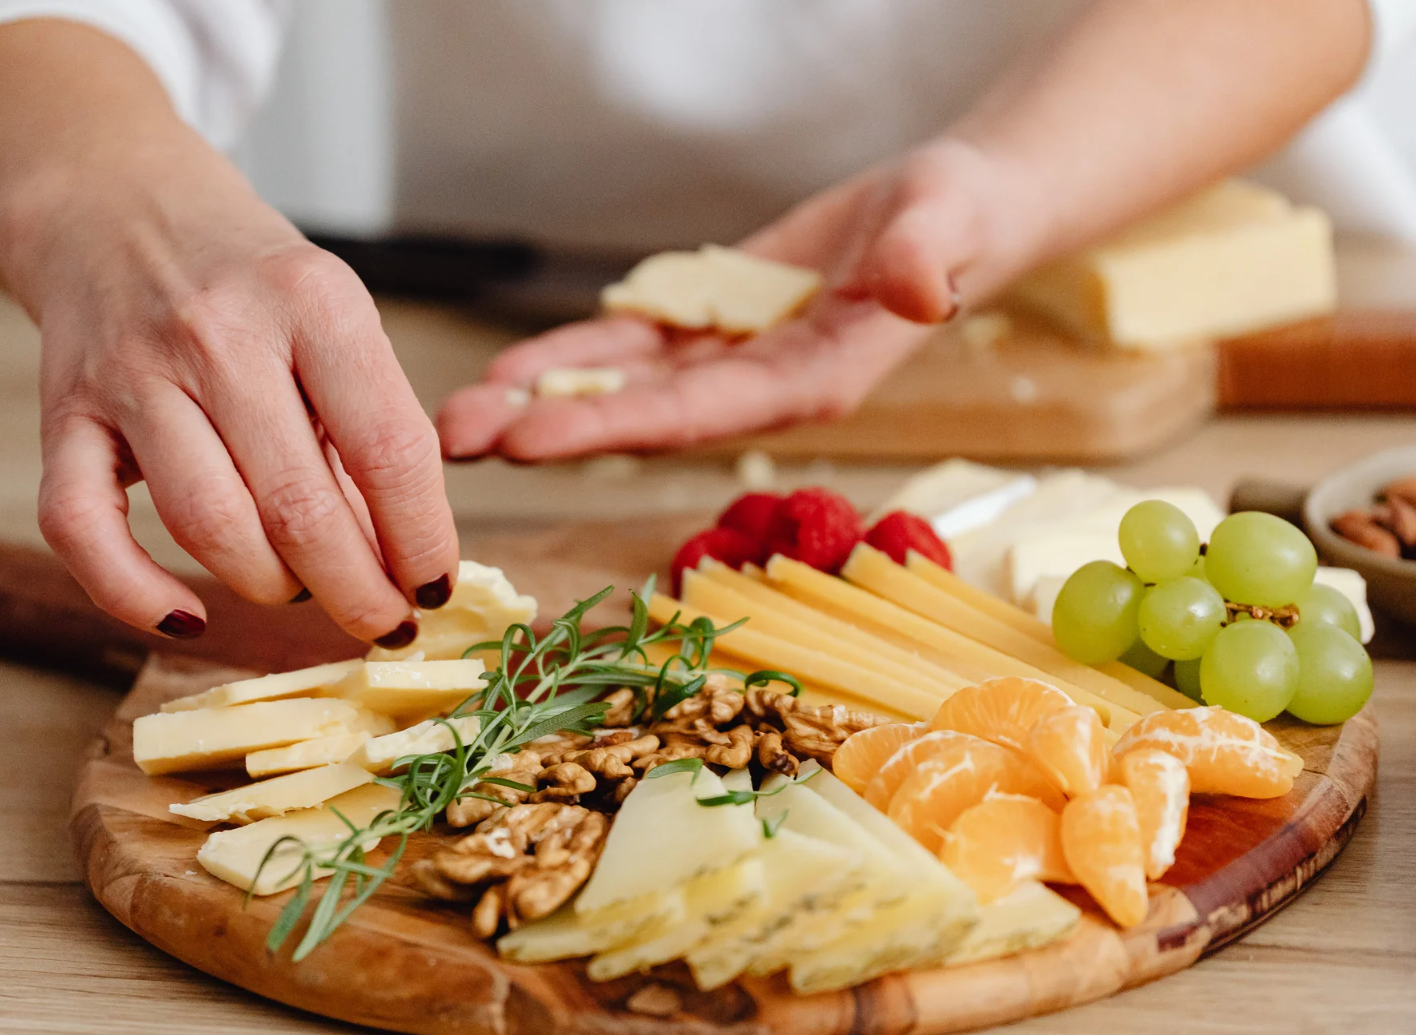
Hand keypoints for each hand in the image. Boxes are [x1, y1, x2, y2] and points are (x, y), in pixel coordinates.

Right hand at [10, 168, 457, 645]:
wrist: (116, 207)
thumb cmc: (250, 284)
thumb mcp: (334, 320)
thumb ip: (367, 425)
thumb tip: (404, 562)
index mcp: (314, 301)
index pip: (391, 449)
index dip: (423, 540)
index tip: (436, 589)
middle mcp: (220, 333)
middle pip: (300, 507)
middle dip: (357, 591)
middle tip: (383, 622)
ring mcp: (132, 374)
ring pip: (208, 526)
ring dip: (269, 588)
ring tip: (302, 592)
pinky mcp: (62, 413)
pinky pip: (82, 529)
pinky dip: (133, 594)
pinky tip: (186, 619)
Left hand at [437, 139, 1019, 459]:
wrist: (957, 212)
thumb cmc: (962, 219)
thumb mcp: (947, 226)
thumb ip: (924, 262)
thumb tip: (916, 294)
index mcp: (810, 384)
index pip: (695, 414)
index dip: (611, 428)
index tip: (530, 440)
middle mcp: (760, 387)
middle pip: (640, 416)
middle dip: (548, 429)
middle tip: (453, 441)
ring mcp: (732, 362)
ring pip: (623, 388)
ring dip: (542, 403)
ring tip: (457, 416)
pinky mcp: (716, 329)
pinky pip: (632, 348)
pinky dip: (573, 359)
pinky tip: (511, 372)